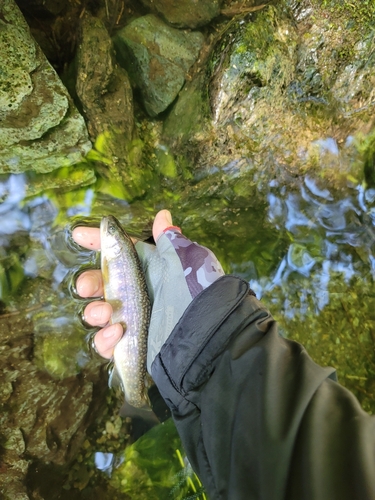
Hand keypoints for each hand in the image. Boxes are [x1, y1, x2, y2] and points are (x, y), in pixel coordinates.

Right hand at [73, 209, 223, 371]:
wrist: (205, 336)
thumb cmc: (196, 292)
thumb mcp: (185, 260)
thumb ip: (169, 239)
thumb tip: (163, 214)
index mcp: (149, 270)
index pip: (119, 252)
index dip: (98, 242)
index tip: (78, 235)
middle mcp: (137, 294)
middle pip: (101, 284)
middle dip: (88, 282)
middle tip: (85, 287)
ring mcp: (131, 320)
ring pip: (98, 313)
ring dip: (94, 311)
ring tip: (105, 312)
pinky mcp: (129, 345)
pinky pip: (105, 342)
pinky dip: (105, 339)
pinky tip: (118, 333)